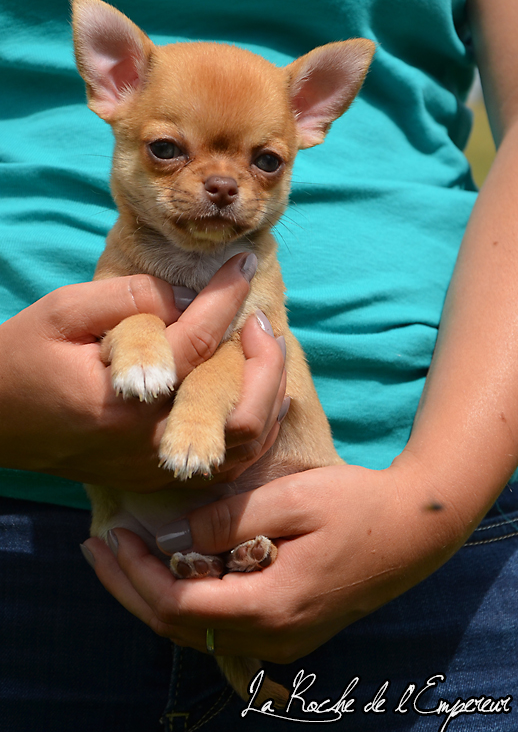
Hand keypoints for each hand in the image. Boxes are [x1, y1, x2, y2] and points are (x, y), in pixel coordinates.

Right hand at [0, 253, 285, 490]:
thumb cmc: (21, 359)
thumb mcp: (63, 312)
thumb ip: (127, 298)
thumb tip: (187, 295)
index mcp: (123, 396)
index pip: (199, 340)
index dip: (228, 295)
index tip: (246, 262)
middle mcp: (147, 440)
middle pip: (241, 408)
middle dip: (268, 356)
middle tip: (263, 318)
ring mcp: (155, 466)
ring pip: (245, 443)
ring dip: (269, 393)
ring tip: (266, 350)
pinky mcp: (155, 477)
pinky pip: (227, 463)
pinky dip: (254, 427)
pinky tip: (257, 393)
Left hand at [83, 459, 469, 661]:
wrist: (413, 531)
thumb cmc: (356, 505)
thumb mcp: (293, 499)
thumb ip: (230, 519)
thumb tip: (176, 534)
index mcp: (272, 607)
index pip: (181, 605)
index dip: (138, 574)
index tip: (113, 534)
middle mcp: (272, 637)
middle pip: (180, 628)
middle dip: (130, 588)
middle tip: (96, 548)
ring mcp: (281, 639)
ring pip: (196, 631)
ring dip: (151, 594)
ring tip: (118, 557)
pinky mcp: (287, 629)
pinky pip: (219, 623)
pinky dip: (183, 597)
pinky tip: (169, 566)